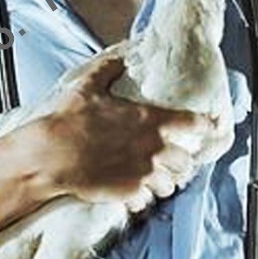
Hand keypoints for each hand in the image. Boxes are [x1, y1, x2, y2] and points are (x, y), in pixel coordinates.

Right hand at [36, 55, 212, 209]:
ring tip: (155, 181)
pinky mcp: (132, 193)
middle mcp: (155, 148)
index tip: (206, 130)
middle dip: (181, 162)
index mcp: (151, 120)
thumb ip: (108, 71)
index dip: (203, 127)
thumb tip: (118, 57)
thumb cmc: (69, 120)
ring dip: (166, 183)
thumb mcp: (88, 87)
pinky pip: (148, 201)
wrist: (52, 156)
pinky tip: (133, 194)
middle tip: (172, 162)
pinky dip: (143, 198)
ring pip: (172, 185)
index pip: (196, 124)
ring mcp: (145, 173)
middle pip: (187, 161)